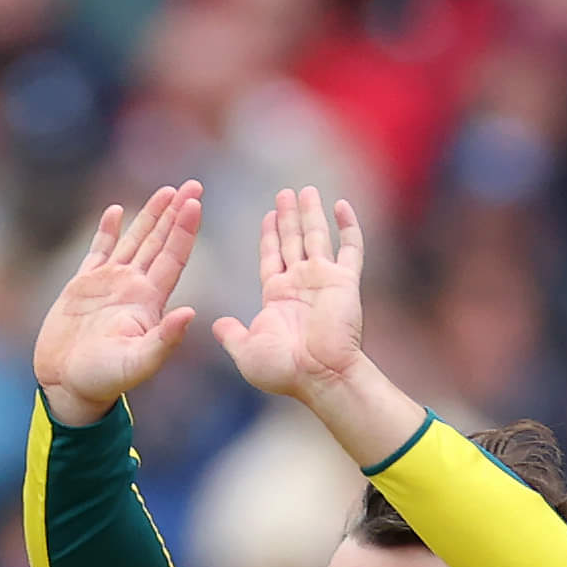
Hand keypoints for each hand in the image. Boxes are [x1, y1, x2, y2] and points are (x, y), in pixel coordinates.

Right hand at [36, 186, 201, 426]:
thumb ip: (163, 341)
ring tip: (166, 191)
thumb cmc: (104, 379)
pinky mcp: (83, 285)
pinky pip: (99, 250)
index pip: (173, 257)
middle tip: (193, 185)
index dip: (185, 230)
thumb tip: (191, 313)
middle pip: (160, 242)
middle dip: (176, 214)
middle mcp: (134, 288)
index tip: (196, 203)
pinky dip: (107, 230)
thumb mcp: (137, 363)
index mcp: (150, 302)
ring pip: (135, 241)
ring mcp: (110, 284)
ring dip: (150, 216)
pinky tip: (116, 210)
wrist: (67, 384)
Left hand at [212, 184, 366, 399]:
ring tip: (305, 190)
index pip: (272, 257)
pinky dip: (349, 226)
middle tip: (284, 193)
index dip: (269, 236)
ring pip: (317, 237)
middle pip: (292, 241)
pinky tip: (342, 205)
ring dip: (311, 213)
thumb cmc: (283, 370)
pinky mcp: (345, 282)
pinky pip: (351, 248)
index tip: (268, 214)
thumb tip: (216, 325)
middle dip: (288, 217)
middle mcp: (300, 284)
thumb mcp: (246, 351)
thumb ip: (231, 335)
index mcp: (277, 297)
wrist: (319, 376)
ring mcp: (324, 280)